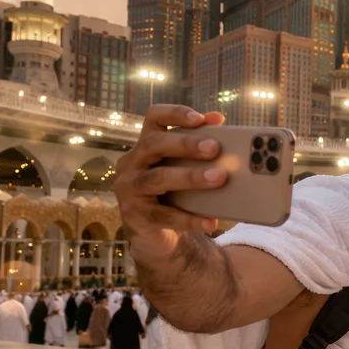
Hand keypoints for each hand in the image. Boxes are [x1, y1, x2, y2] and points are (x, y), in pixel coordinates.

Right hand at [112, 105, 227, 253]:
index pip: (153, 118)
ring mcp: (129, 189)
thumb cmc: (175, 193)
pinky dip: (190, 218)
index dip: (174, 114)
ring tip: (218, 178)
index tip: (199, 118)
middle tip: (215, 148)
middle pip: (153, 144)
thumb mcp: (186, 167)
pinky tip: (210, 221)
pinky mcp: (135, 216)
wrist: (159, 234)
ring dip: (190, 177)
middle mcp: (132, 163)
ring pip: (157, 179)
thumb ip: (200, 145)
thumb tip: (218, 119)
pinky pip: (164, 216)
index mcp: (146, 145)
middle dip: (186, 144)